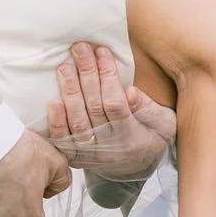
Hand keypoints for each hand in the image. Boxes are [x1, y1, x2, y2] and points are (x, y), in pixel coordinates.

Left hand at [45, 41, 175, 182]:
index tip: (102, 51)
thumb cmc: (150, 137)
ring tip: (64, 66)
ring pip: (77, 122)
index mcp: (133, 137)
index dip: (108, 76)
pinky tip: (52, 101)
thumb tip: (129, 91)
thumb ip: (149, 108)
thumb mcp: (163, 123)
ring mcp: (91, 154)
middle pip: (94, 108)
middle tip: (79, 48)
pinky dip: (56, 122)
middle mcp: (110, 147)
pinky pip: (63, 141)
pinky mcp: (76, 156)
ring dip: (70, 92)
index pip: (116, 103)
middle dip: (86, 74)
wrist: (134, 168)